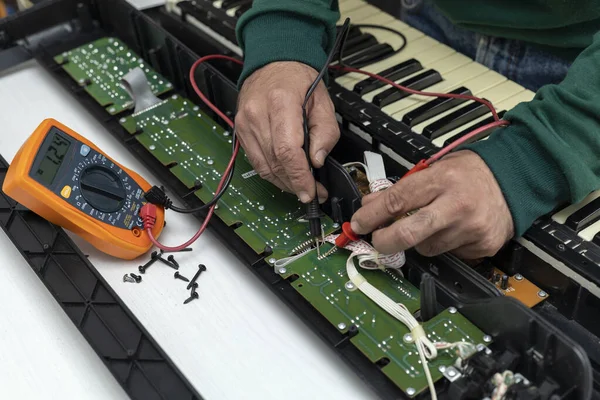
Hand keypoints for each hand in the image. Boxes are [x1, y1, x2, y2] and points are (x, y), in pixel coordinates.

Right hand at [235, 61, 339, 202]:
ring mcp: (245, 123)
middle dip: (294, 183)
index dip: (299, 176)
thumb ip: (326, 133)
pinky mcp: (240, 131)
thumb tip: (317, 161)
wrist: (275, 64)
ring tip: (300, 187)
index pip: (287, 151)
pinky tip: (285, 177)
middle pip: (275, 162)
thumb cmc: (298, 80)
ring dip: (283, 182)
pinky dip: (271, 173)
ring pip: (263, 166)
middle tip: (311, 193)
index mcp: (281, 103)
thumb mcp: (323, 102)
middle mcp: (258, 114)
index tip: (311, 191)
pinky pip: (255, 161)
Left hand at [350, 151, 513, 258]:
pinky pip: (449, 254)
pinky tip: (453, 230)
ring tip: (431, 224)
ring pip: (427, 248)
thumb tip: (370, 207)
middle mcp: (456, 205)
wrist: (515, 179)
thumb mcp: (433, 169)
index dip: (371, 216)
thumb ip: (401, 189)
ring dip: (419, 241)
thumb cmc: (470, 172)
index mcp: (441, 180)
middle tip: (377, 240)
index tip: (358, 223)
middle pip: (408, 233)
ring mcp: (471, 229)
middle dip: (384, 241)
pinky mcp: (482, 246)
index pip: (396, 201)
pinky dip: (443, 245)